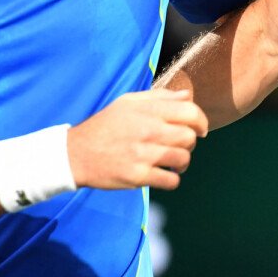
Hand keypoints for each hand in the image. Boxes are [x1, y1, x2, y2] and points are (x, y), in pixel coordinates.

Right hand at [67, 89, 208, 190]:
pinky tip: (164, 175)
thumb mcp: (128, 102)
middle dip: (191, 143)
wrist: (76, 153)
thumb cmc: (105, 125)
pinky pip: (170, 181)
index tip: (200, 129)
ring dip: (183, 162)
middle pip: (189, 137)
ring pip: (182, 159)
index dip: (201, 121)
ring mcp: (143, 154)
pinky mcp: (137, 176)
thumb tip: (187, 96)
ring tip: (174, 162)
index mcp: (148, 110)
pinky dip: (172, 180)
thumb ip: (160, 97)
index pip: (190, 111)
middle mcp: (148, 131)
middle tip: (182, 146)